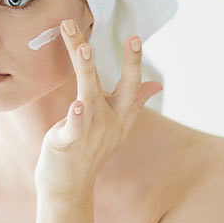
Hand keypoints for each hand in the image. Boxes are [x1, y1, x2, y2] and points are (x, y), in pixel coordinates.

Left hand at [34, 19, 161, 203]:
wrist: (67, 185)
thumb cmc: (88, 150)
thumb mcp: (116, 127)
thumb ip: (133, 104)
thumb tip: (157, 85)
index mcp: (118, 115)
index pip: (132, 85)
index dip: (134, 62)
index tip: (135, 37)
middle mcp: (108, 122)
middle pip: (121, 87)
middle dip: (129, 63)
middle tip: (133, 37)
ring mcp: (89, 132)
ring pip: (89, 96)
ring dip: (87, 71)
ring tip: (85, 49)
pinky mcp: (66, 142)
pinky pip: (73, 128)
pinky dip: (76, 118)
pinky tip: (77, 106)